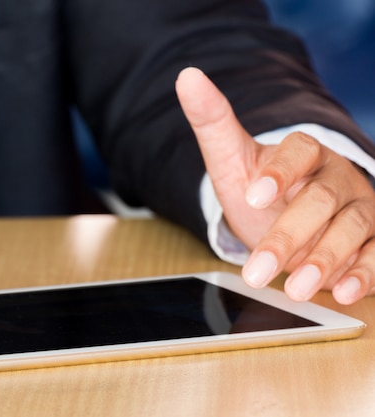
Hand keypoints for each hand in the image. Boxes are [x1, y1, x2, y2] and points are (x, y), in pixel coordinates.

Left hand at [175, 67, 374, 304]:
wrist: (282, 216)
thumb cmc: (257, 188)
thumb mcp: (230, 158)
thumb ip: (212, 121)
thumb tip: (186, 76)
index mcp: (305, 152)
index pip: (299, 151)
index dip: (278, 172)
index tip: (250, 195)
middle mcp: (337, 177)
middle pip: (321, 200)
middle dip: (288, 236)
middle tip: (256, 272)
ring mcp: (360, 209)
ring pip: (352, 229)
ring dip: (325, 260)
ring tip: (296, 289)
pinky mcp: (374, 241)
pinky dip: (365, 275)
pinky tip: (345, 293)